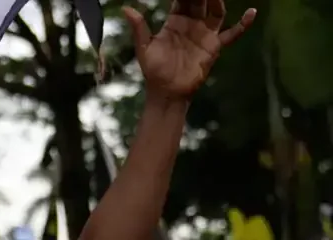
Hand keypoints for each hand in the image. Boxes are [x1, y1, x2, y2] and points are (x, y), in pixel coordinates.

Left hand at [122, 0, 254, 98]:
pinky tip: (252, 12)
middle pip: (200, 1)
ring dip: (218, 0)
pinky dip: (243, 24)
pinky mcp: (214, 46)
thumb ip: (139, 28)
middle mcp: (191, 24)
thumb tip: (127, 8)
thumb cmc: (154, 71)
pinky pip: (232, 34)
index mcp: (174, 22)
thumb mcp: (144, 48)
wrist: (167, 92)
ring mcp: (205, 34)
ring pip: (216, 11)